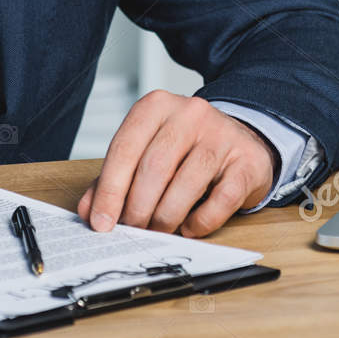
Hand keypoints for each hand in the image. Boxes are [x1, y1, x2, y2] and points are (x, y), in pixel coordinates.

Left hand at [76, 92, 277, 237]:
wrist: (242, 140)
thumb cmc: (186, 150)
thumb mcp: (147, 152)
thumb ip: (115, 178)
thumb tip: (90, 212)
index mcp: (156, 106)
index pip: (125, 149)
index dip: (110, 190)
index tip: (102, 223)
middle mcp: (189, 114)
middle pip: (154, 168)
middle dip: (137, 208)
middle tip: (132, 231)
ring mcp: (222, 135)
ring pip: (186, 184)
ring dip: (165, 218)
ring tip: (157, 231)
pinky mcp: (248, 161)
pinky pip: (221, 200)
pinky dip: (200, 222)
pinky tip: (189, 227)